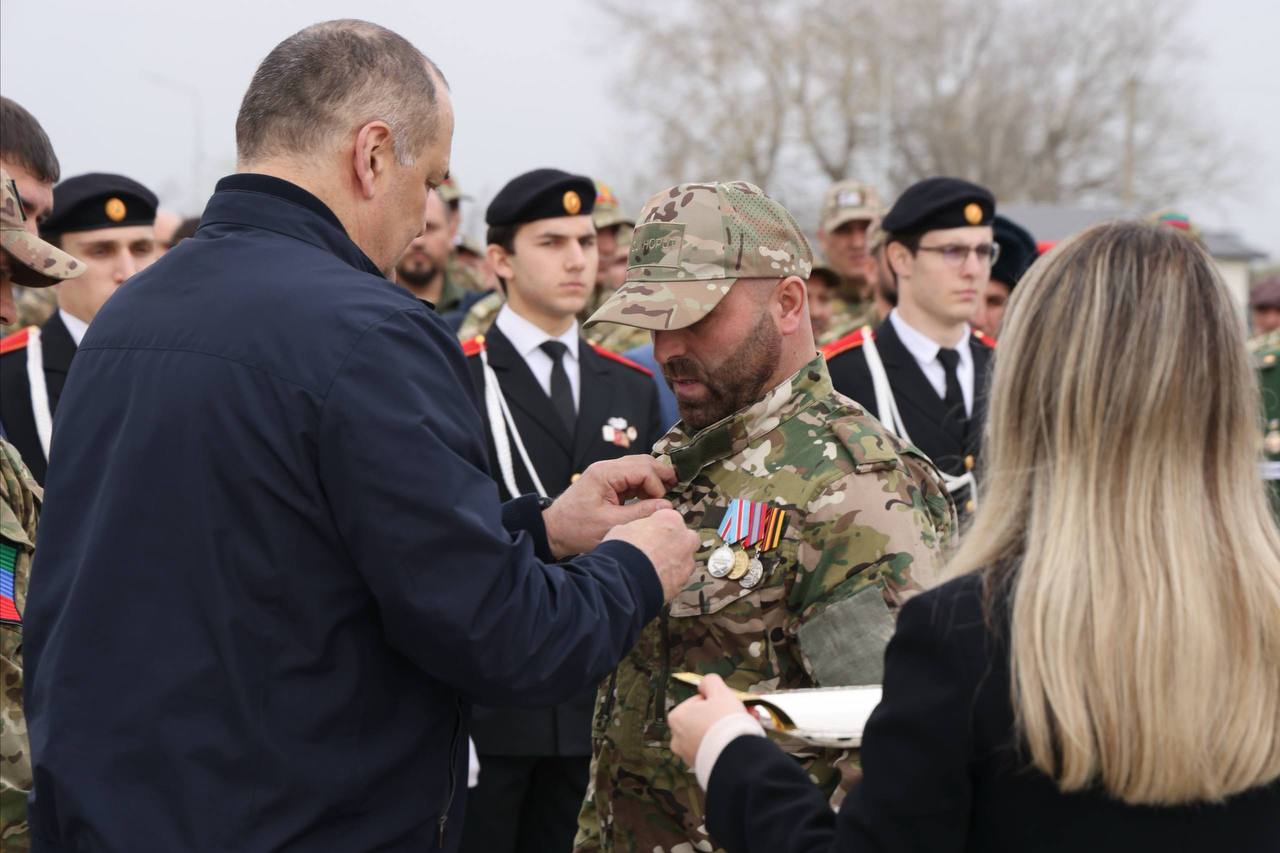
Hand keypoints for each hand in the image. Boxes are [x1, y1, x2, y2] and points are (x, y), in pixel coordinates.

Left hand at [543, 456, 676, 557]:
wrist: (553, 532)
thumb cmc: (577, 529)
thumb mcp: (611, 525)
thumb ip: (640, 513)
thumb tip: (667, 507)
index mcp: (605, 473)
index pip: (642, 469)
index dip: (657, 485)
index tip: (662, 505)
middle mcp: (606, 468)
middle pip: (642, 462)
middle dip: (661, 474)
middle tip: (677, 487)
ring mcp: (606, 474)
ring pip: (638, 467)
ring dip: (653, 479)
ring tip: (668, 491)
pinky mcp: (606, 483)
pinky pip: (631, 478)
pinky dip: (644, 485)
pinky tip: (652, 497)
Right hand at [603, 508, 698, 600]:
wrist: (625, 578)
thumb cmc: (623, 550)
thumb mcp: (625, 527)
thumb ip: (641, 527)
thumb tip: (638, 531)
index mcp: (671, 520)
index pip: (671, 518)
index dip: (659, 526)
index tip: (651, 532)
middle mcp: (684, 539)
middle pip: (687, 537)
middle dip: (676, 542)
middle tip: (658, 548)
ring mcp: (686, 562)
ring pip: (686, 560)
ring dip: (675, 562)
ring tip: (655, 567)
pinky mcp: (683, 582)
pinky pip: (680, 578)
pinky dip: (671, 578)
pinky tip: (656, 580)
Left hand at [668, 674, 751, 767]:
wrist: (736, 758)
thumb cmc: (725, 724)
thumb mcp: (719, 692)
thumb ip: (710, 681)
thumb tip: (706, 683)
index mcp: (677, 717)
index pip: (698, 701)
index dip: (716, 700)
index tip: (728, 702)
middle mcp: (678, 738)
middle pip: (705, 718)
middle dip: (724, 714)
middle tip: (741, 711)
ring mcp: (689, 754)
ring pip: (711, 734)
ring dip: (728, 727)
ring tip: (747, 724)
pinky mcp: (702, 766)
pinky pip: (715, 749)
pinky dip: (726, 743)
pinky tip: (741, 739)